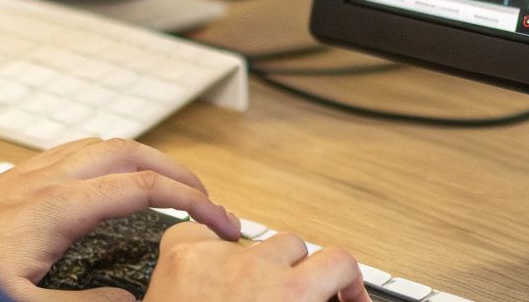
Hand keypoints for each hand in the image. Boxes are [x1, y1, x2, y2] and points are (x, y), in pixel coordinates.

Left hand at [0, 137, 241, 301]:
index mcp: (55, 206)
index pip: (142, 187)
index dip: (191, 199)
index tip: (220, 220)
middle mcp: (41, 180)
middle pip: (128, 150)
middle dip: (176, 168)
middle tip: (205, 198)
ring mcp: (23, 175)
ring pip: (98, 145)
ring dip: (141, 158)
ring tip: (165, 185)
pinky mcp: (6, 182)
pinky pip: (70, 153)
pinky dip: (106, 161)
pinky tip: (102, 186)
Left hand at [145, 222, 371, 301]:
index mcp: (287, 296)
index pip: (339, 262)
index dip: (349, 282)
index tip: (347, 298)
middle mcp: (255, 269)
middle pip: (294, 245)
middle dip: (294, 271)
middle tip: (284, 297)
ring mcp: (216, 258)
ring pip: (249, 235)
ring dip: (251, 258)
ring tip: (239, 288)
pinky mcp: (179, 255)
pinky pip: (200, 232)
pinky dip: (205, 245)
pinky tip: (205, 267)